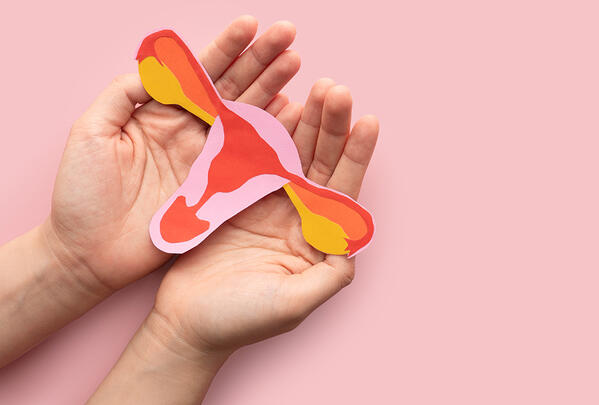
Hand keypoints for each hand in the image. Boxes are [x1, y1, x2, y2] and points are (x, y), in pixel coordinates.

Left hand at [46, 17, 300, 293]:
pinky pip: (252, 158)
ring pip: (247, 116)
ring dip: (272, 89)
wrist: (90, 252)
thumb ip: (125, 93)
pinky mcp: (218, 188)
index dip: (226, 47)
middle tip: (288, 36)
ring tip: (295, 64)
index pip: (199, 72)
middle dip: (260, 60)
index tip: (251, 24)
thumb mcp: (92, 131)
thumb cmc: (82, 193)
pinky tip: (293, 114)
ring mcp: (207, 159)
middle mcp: (190, 131)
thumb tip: (162, 68)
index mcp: (160, 112)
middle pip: (231, 87)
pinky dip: (274, 137)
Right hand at [150, 80, 378, 353]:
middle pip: (321, 163)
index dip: (356, 156)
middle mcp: (298, 217)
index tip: (368, 121)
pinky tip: (276, 104)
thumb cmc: (240, 321)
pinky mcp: (236, 196)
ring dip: (304, 121)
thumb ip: (328, 278)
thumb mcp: (292, 305)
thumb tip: (354, 248)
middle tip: (335, 89)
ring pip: (292, 153)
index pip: (343, 191)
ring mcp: (268, 203)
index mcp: (317, 240)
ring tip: (315, 87)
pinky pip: (254, 156)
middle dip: (330, 127)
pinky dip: (264, 130)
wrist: (186, 323)